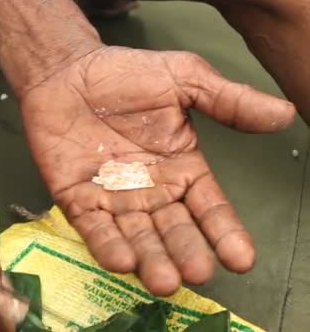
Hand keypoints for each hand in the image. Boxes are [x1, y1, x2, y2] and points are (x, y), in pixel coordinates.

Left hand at [21, 46, 294, 294]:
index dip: (225, 233)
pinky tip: (122, 260)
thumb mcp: (183, 80)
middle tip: (195, 272)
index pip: (209, 208)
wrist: (67, 71)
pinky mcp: (77, 199)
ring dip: (149, 259)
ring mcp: (112, 198)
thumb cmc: (124, 75)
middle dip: (184, 252)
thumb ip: (228, 101)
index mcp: (181, 169)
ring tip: (163, 280)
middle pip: (172, 229)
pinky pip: (93, 226)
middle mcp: (150, 192)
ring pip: (135, 235)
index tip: (241, 259)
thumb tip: (283, 114)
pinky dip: (106, 244)